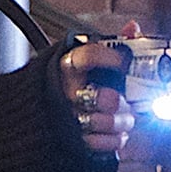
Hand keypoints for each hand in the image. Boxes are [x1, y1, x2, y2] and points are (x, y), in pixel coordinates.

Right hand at [60, 20, 140, 153]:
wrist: (36, 116)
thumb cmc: (70, 84)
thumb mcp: (86, 60)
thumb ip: (112, 44)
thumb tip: (133, 29)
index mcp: (66, 66)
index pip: (87, 57)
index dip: (109, 59)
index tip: (123, 61)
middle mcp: (65, 92)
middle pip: (104, 98)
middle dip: (120, 101)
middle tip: (126, 99)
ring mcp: (69, 117)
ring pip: (105, 121)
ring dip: (122, 121)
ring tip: (124, 117)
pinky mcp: (74, 140)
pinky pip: (101, 142)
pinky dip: (115, 139)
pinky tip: (116, 131)